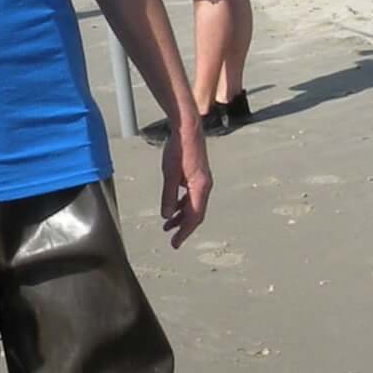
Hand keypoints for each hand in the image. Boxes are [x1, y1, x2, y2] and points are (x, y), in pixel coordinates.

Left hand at [159, 122, 211, 247]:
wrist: (187, 129)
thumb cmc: (179, 149)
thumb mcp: (169, 174)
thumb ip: (168, 196)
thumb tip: (167, 216)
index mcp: (200, 187)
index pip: (194, 217)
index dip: (184, 232)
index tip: (175, 243)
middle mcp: (205, 186)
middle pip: (196, 214)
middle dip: (183, 227)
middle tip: (172, 239)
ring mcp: (202, 181)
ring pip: (194, 205)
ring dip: (182, 216)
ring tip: (167, 225)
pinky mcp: (198, 176)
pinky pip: (192, 196)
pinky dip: (183, 204)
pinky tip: (173, 207)